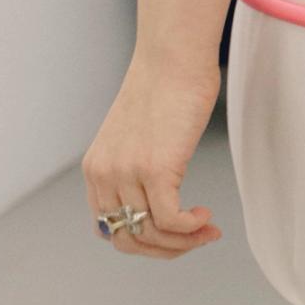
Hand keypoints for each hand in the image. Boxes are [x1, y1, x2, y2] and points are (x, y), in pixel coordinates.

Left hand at [83, 57, 223, 260]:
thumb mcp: (138, 133)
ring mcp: (127, 173)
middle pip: (129, 241)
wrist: (173, 54)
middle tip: (197, 238)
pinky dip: (191, 228)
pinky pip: (171, 220)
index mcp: (96, 169)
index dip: (145, 241)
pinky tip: (207, 217)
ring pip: (152, 234)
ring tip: (208, 228)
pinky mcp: (154, 168)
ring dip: (185, 241)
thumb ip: (137, 165)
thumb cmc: (166, 84)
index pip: (110, 230)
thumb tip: (160, 195)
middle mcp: (104, 175)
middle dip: (166, 250)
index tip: (176, 234)